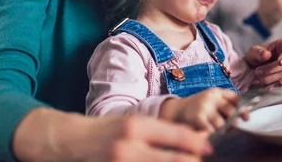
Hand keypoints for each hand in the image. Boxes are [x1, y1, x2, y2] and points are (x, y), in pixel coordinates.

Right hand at [13, 107, 210, 161]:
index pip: (174, 135)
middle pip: (171, 159)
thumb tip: (189, 141)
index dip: (195, 142)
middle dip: (190, 160)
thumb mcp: (132, 124)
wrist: (71, 140)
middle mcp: (128, 145)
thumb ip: (157, 132)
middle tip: (201, 160)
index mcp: (135, 126)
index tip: (210, 147)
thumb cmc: (107, 130)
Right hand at [159, 88, 240, 131]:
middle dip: (232, 122)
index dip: (243, 109)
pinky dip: (212, 134)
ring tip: (214, 130)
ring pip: (222, 124)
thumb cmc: (200, 108)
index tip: (246, 118)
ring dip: (221, 130)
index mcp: (217, 92)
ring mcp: (203, 106)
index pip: (236, 98)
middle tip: (228, 127)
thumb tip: (244, 118)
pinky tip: (208, 133)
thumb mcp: (213, 102)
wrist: (177, 111)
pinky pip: (212, 130)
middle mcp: (211, 97)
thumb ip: (228, 106)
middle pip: (231, 112)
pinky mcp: (197, 117)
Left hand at [244, 38, 281, 85]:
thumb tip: (266, 54)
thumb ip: (259, 52)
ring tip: (258, 80)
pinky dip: (281, 85)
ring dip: (272, 78)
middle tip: (257, 72)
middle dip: (272, 69)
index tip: (279, 62)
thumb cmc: (257, 56)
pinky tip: (272, 87)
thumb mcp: (254, 51)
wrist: (253, 68)